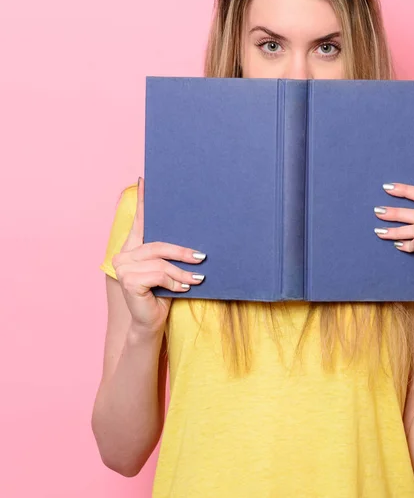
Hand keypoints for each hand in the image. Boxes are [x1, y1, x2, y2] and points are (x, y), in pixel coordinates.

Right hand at [112, 177, 206, 333]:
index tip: (145, 179)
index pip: (139, 221)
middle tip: (202, 256)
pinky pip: (159, 275)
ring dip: (182, 271)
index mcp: (133, 248)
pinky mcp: (129, 281)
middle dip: (182, 251)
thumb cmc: (162, 294)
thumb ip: (169, 253)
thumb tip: (193, 239)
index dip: (143, 201)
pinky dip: (175, 282)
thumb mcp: (168, 270)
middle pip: (157, 244)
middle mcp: (123, 255)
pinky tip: (183, 288)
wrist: (150, 323)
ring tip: (197, 279)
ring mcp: (123, 268)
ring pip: (161, 262)